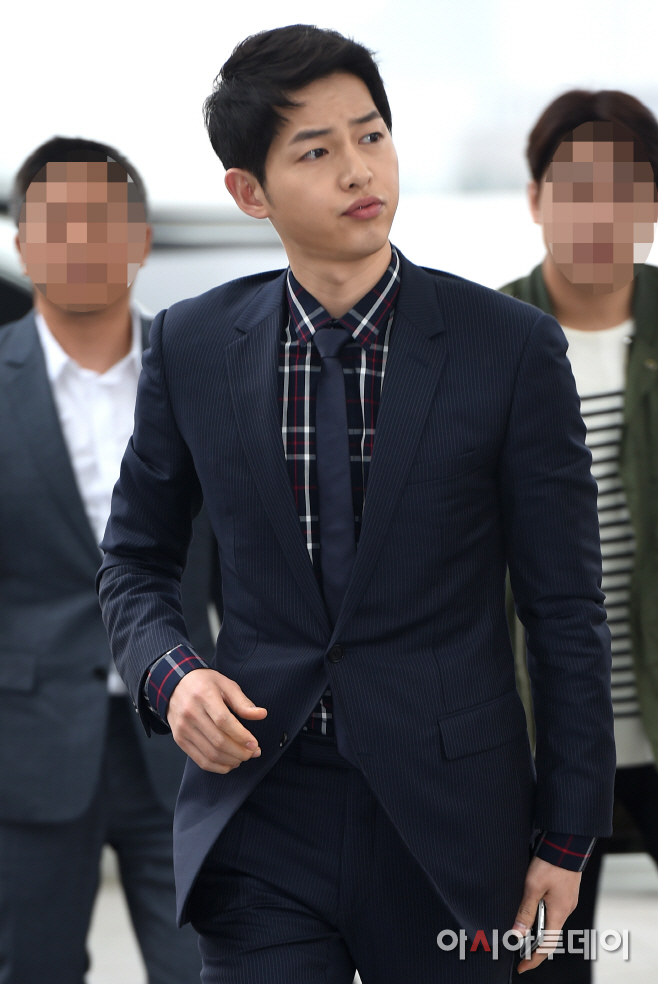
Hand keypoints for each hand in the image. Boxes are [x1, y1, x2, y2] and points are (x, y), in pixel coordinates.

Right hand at [167, 668, 266, 773]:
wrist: (174, 685)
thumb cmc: (203, 683)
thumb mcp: (225, 684)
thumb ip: (242, 702)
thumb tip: (261, 714)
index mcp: (204, 696)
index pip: (224, 721)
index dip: (241, 736)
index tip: (255, 744)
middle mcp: (191, 713)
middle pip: (218, 741)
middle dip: (240, 752)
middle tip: (253, 753)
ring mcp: (183, 729)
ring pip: (210, 754)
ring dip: (231, 760)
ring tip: (244, 758)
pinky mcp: (180, 740)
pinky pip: (200, 760)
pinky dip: (217, 767)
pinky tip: (229, 763)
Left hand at [514, 856, 580, 972]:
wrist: (567, 843)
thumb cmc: (551, 863)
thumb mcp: (532, 887)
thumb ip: (525, 911)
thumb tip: (517, 934)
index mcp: (559, 913)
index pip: (547, 946)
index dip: (533, 959)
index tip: (521, 967)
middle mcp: (566, 910)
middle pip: (549, 935)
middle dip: (533, 944)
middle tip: (516, 948)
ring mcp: (567, 900)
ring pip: (550, 921)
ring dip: (537, 927)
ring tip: (520, 929)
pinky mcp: (565, 891)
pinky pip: (553, 909)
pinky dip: (542, 915)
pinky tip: (531, 908)